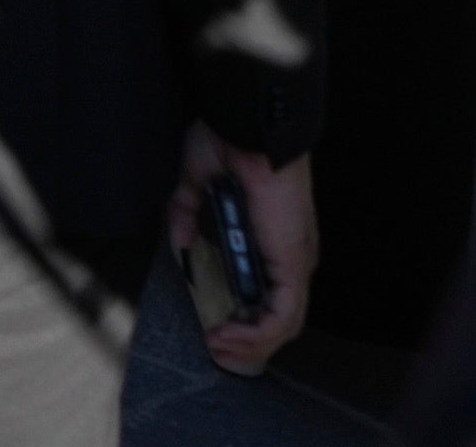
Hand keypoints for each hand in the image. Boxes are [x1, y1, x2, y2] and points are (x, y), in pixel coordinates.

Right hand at [173, 128, 312, 372]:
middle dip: (248, 341)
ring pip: (284, 323)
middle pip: (279, 316)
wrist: (250, 129)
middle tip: (215, 345)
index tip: (212, 324)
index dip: (243, 315)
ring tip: (218, 346)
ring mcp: (294, 262)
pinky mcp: (293, 266)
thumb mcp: (195, 182)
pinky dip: (258, 334)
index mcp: (271, 237)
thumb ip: (186, 213)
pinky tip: (231, 337)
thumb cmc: (229, 144)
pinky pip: (283, 316)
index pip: (268, 290)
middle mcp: (289, 256)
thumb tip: (181, 242)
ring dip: (250, 343)